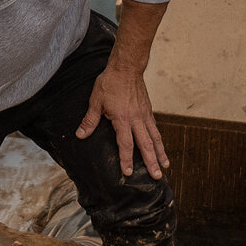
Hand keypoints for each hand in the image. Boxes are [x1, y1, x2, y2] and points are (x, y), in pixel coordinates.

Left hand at [77, 62, 168, 179]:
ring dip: (160, 153)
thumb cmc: (110, 83)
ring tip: (165, 166)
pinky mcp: (148, 111)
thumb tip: (80, 135)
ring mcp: (145, 115)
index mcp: (123, 119)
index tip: (128, 172)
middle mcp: (137, 119)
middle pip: (146, 145)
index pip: (125, 144)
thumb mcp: (96, 101)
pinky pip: (155, 130)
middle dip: (151, 162)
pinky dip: (159, 141)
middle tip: (157, 177)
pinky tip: (160, 148)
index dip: (126, 159)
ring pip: (154, 138)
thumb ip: (90, 120)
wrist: (126, 68)